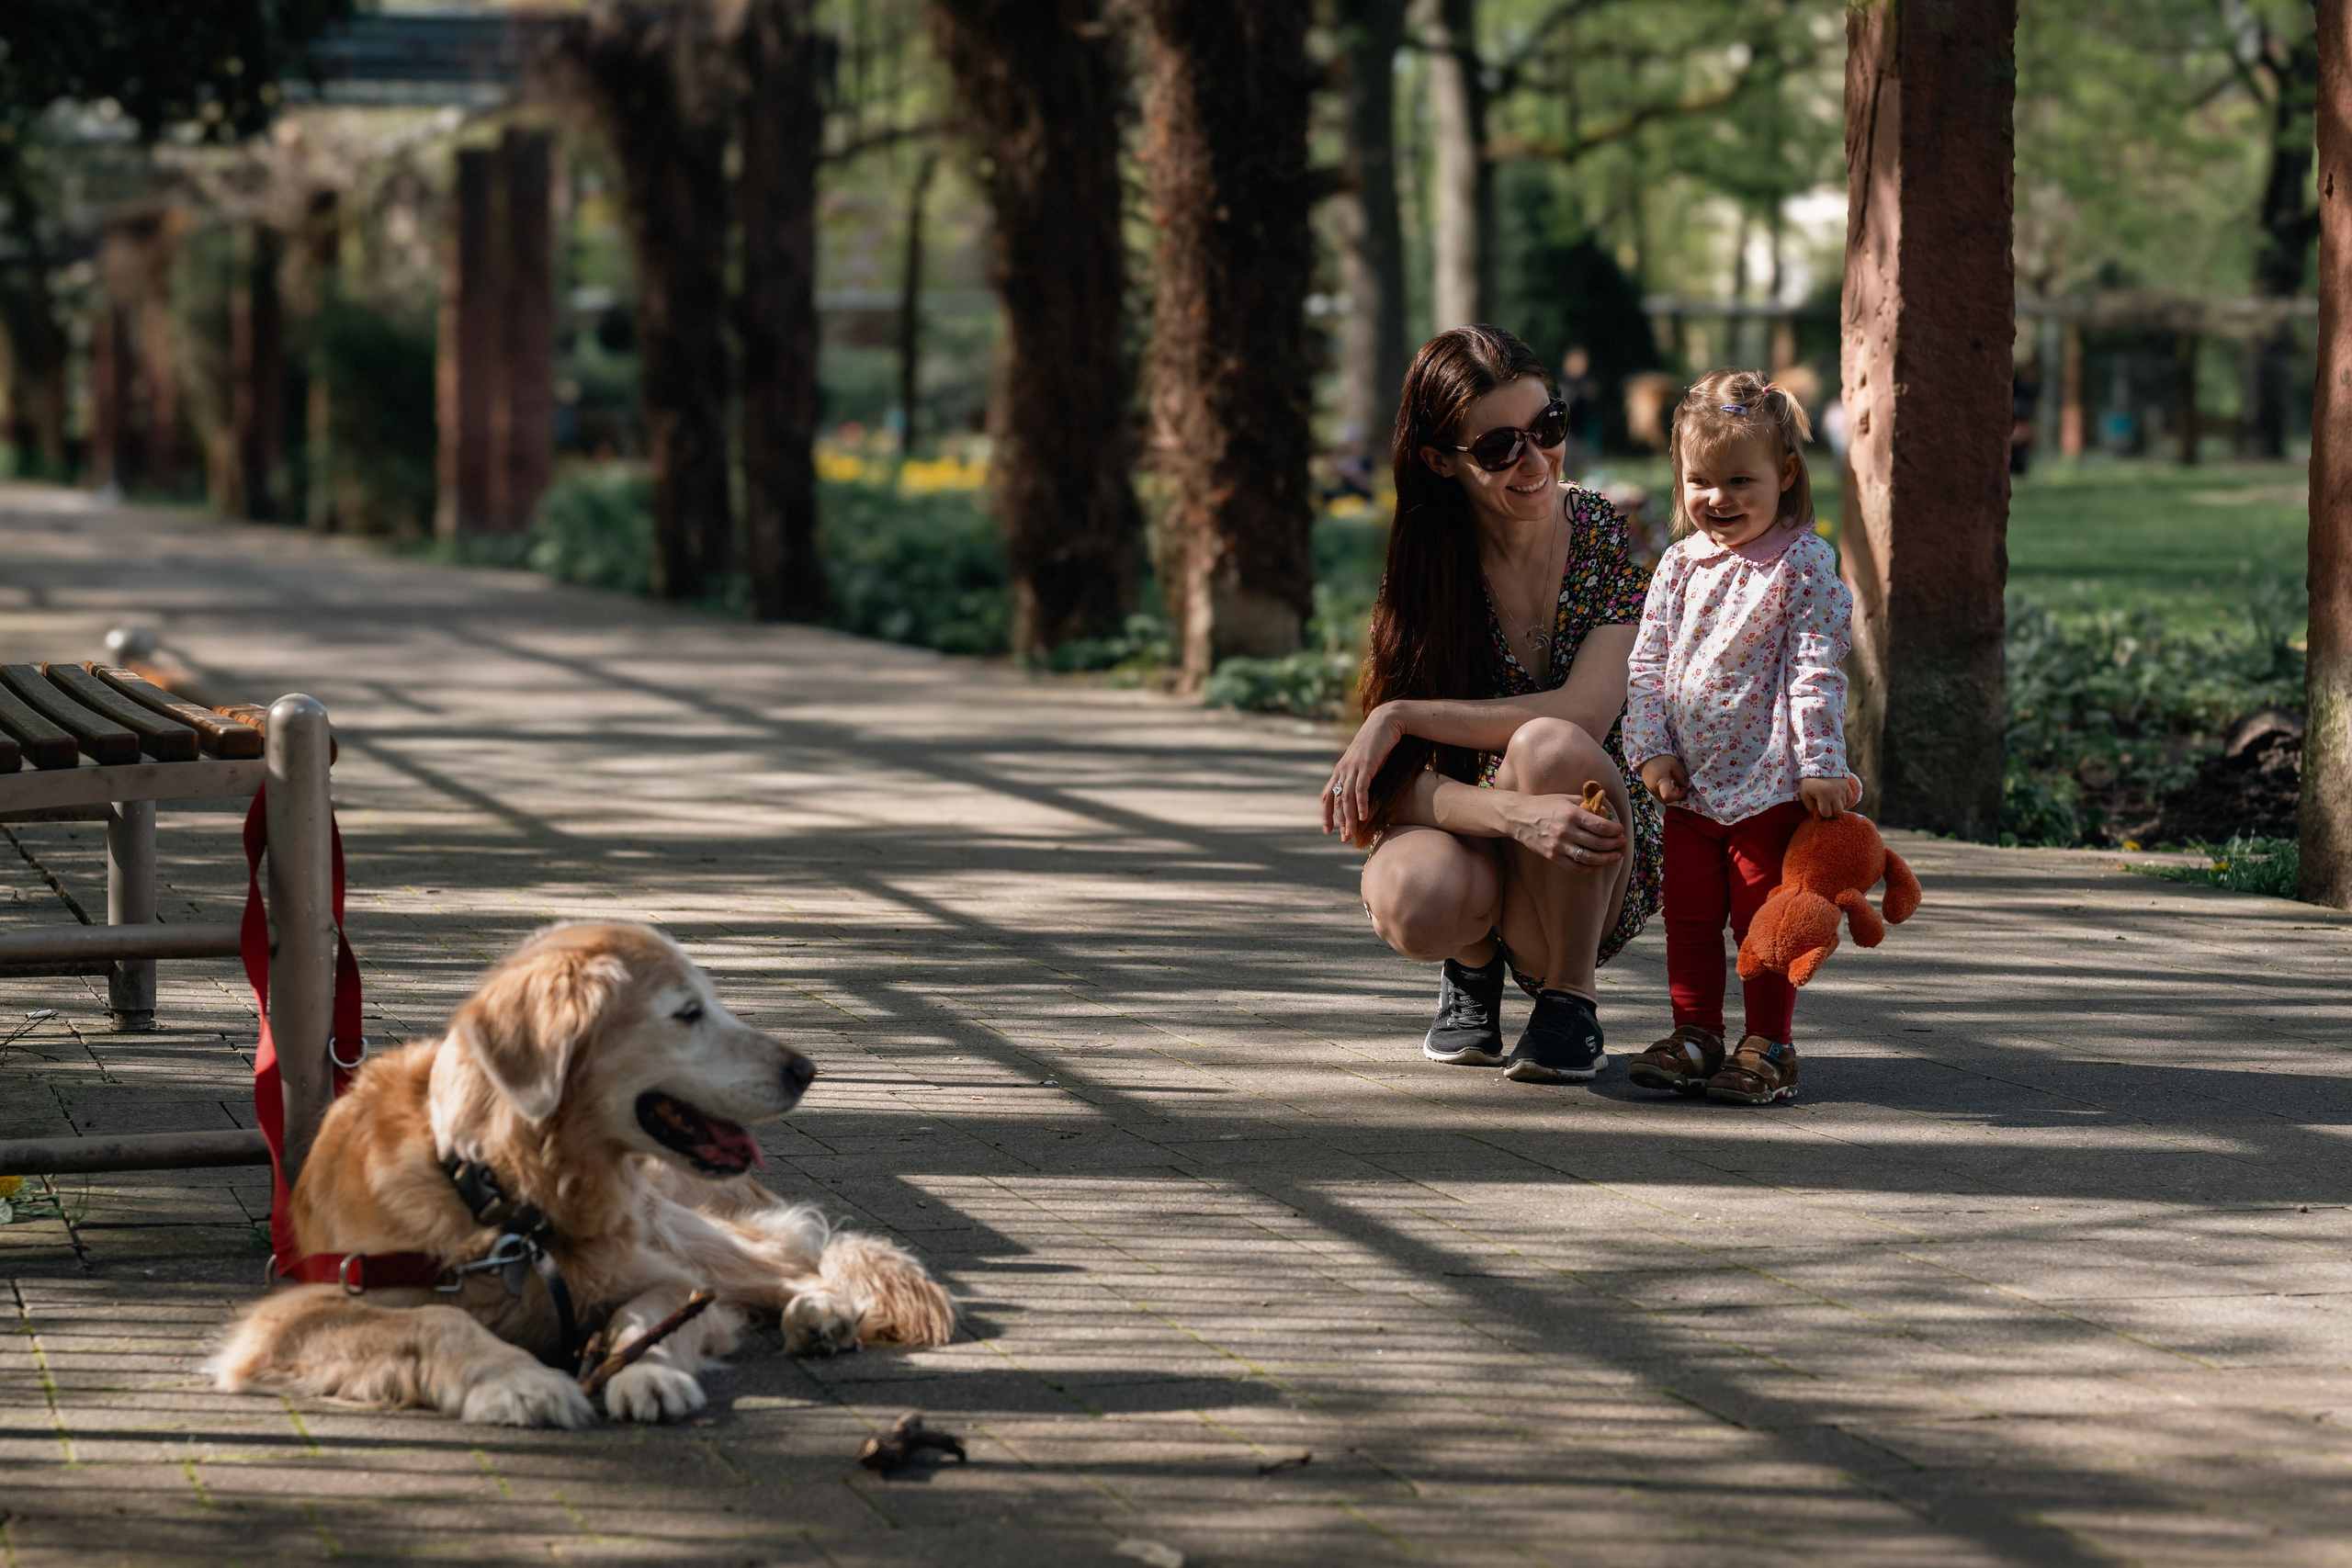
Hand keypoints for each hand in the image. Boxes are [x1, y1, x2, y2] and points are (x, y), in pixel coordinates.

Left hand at [1322, 703, 1405, 841]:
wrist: (1385, 722)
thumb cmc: (1377, 744)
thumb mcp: (1365, 762)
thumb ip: (1360, 777)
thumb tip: (1362, 794)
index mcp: (1340, 770)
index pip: (1328, 795)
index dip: (1325, 814)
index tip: (1327, 830)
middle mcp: (1343, 769)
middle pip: (1337, 800)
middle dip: (1339, 821)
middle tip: (1343, 838)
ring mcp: (1353, 767)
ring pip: (1347, 797)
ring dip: (1349, 817)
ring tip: (1352, 832)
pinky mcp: (1366, 765)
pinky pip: (1361, 788)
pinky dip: (1361, 804)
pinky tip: (1363, 817)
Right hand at [1504, 791, 1626, 870]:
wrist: (1518, 817)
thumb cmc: (1544, 805)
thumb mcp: (1565, 798)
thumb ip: (1586, 803)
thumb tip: (1606, 810)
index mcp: (1571, 814)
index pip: (1602, 826)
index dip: (1616, 830)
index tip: (1620, 830)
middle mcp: (1566, 831)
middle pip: (1599, 843)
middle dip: (1615, 844)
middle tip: (1622, 843)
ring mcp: (1558, 846)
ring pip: (1590, 858)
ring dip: (1607, 858)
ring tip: (1616, 855)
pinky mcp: (1552, 856)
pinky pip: (1576, 867)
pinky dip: (1590, 867)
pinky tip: (1598, 863)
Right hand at [1638, 755, 1689, 803]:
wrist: (1646, 756)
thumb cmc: (1661, 759)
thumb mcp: (1674, 765)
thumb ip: (1680, 776)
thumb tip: (1686, 785)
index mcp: (1660, 782)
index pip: (1668, 796)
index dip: (1679, 794)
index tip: (1683, 787)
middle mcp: (1654, 789)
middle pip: (1666, 801)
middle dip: (1675, 796)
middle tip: (1680, 787)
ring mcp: (1651, 790)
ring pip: (1662, 800)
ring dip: (1670, 796)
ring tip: (1675, 786)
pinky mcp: (1649, 789)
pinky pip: (1658, 796)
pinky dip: (1665, 794)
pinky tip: (1669, 786)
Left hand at [1801, 775, 1860, 818]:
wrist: (1819, 763)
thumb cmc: (1809, 779)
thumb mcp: (1804, 792)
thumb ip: (1808, 805)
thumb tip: (1815, 813)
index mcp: (1823, 796)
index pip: (1827, 814)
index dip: (1822, 814)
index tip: (1819, 810)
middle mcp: (1835, 794)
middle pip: (1838, 812)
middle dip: (1832, 812)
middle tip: (1826, 808)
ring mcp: (1842, 789)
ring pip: (1844, 805)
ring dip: (1837, 805)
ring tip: (1831, 801)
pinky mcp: (1846, 785)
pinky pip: (1849, 797)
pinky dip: (1844, 799)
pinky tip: (1838, 797)